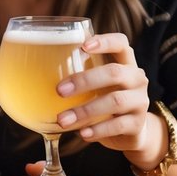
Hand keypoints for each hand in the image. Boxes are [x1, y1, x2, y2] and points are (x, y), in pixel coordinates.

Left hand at [54, 33, 152, 154]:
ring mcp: (140, 101)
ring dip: (85, 110)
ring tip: (62, 120)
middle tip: (59, 90)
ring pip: (115, 101)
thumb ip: (78, 72)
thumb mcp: (96, 83)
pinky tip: (82, 133)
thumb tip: (36, 67)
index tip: (83, 45)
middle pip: (114, 72)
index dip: (104, 41)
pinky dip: (97, 130)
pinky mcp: (138, 124)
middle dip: (84, 80)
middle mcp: (136, 78)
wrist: (130, 132)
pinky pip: (118, 125)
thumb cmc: (104, 99)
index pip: (121, 43)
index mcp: (125, 62)